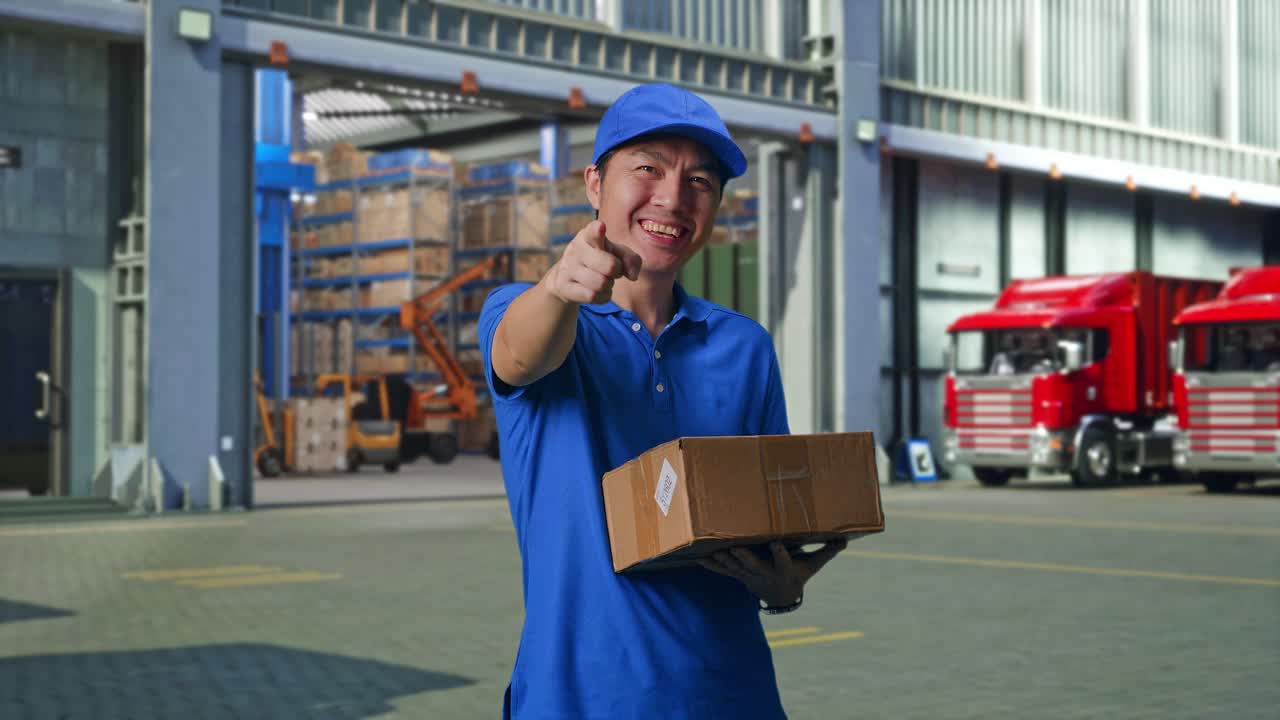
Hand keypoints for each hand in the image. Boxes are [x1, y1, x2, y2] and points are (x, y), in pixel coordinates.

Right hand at [547, 220, 642, 304]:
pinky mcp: (563, 285)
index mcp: (589, 235)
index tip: (601, 227)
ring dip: (608, 285)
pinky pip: (592, 296)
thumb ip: (631, 259)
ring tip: (603, 279)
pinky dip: (601, 296)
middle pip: (610, 266)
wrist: (567, 276)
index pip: (593, 231)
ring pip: (601, 283)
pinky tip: (597, 291)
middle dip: (617, 271)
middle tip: (612, 270)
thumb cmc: (599, 259)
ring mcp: (567, 267)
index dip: (598, 230)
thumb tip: (632, 276)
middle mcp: (576, 248)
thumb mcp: (616, 253)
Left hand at [698, 538, 847, 607]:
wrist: (781, 595)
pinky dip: (711, 565)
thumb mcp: (814, 564)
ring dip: (725, 560)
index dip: (781, 554)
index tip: (777, 543)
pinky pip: (723, 571)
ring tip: (713, 550)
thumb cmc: (798, 572)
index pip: (784, 562)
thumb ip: (827, 550)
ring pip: (735, 568)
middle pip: (754, 566)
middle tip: (736, 547)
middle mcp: (765, 574)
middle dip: (745, 558)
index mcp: (784, 569)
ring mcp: (749, 575)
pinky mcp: (739, 575)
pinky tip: (698, 559)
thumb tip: (845, 539)